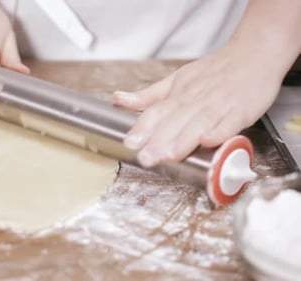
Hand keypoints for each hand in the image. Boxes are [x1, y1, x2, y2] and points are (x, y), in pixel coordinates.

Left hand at [113, 43, 282, 166]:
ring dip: (183, 140)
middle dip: (158, 141)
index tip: (129, 143)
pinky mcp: (241, 110)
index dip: (142, 128)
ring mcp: (219, 105)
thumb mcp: (176, 79)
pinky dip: (220, 131)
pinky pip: (230, 122)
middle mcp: (195, 100)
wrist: (253, 55)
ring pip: (198, 123)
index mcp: (178, 95)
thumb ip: (148, 96)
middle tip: (145, 158)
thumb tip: (119, 100)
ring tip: (169, 155)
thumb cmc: (214, 72)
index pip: (156, 112)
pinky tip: (210, 141)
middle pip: (174, 122)